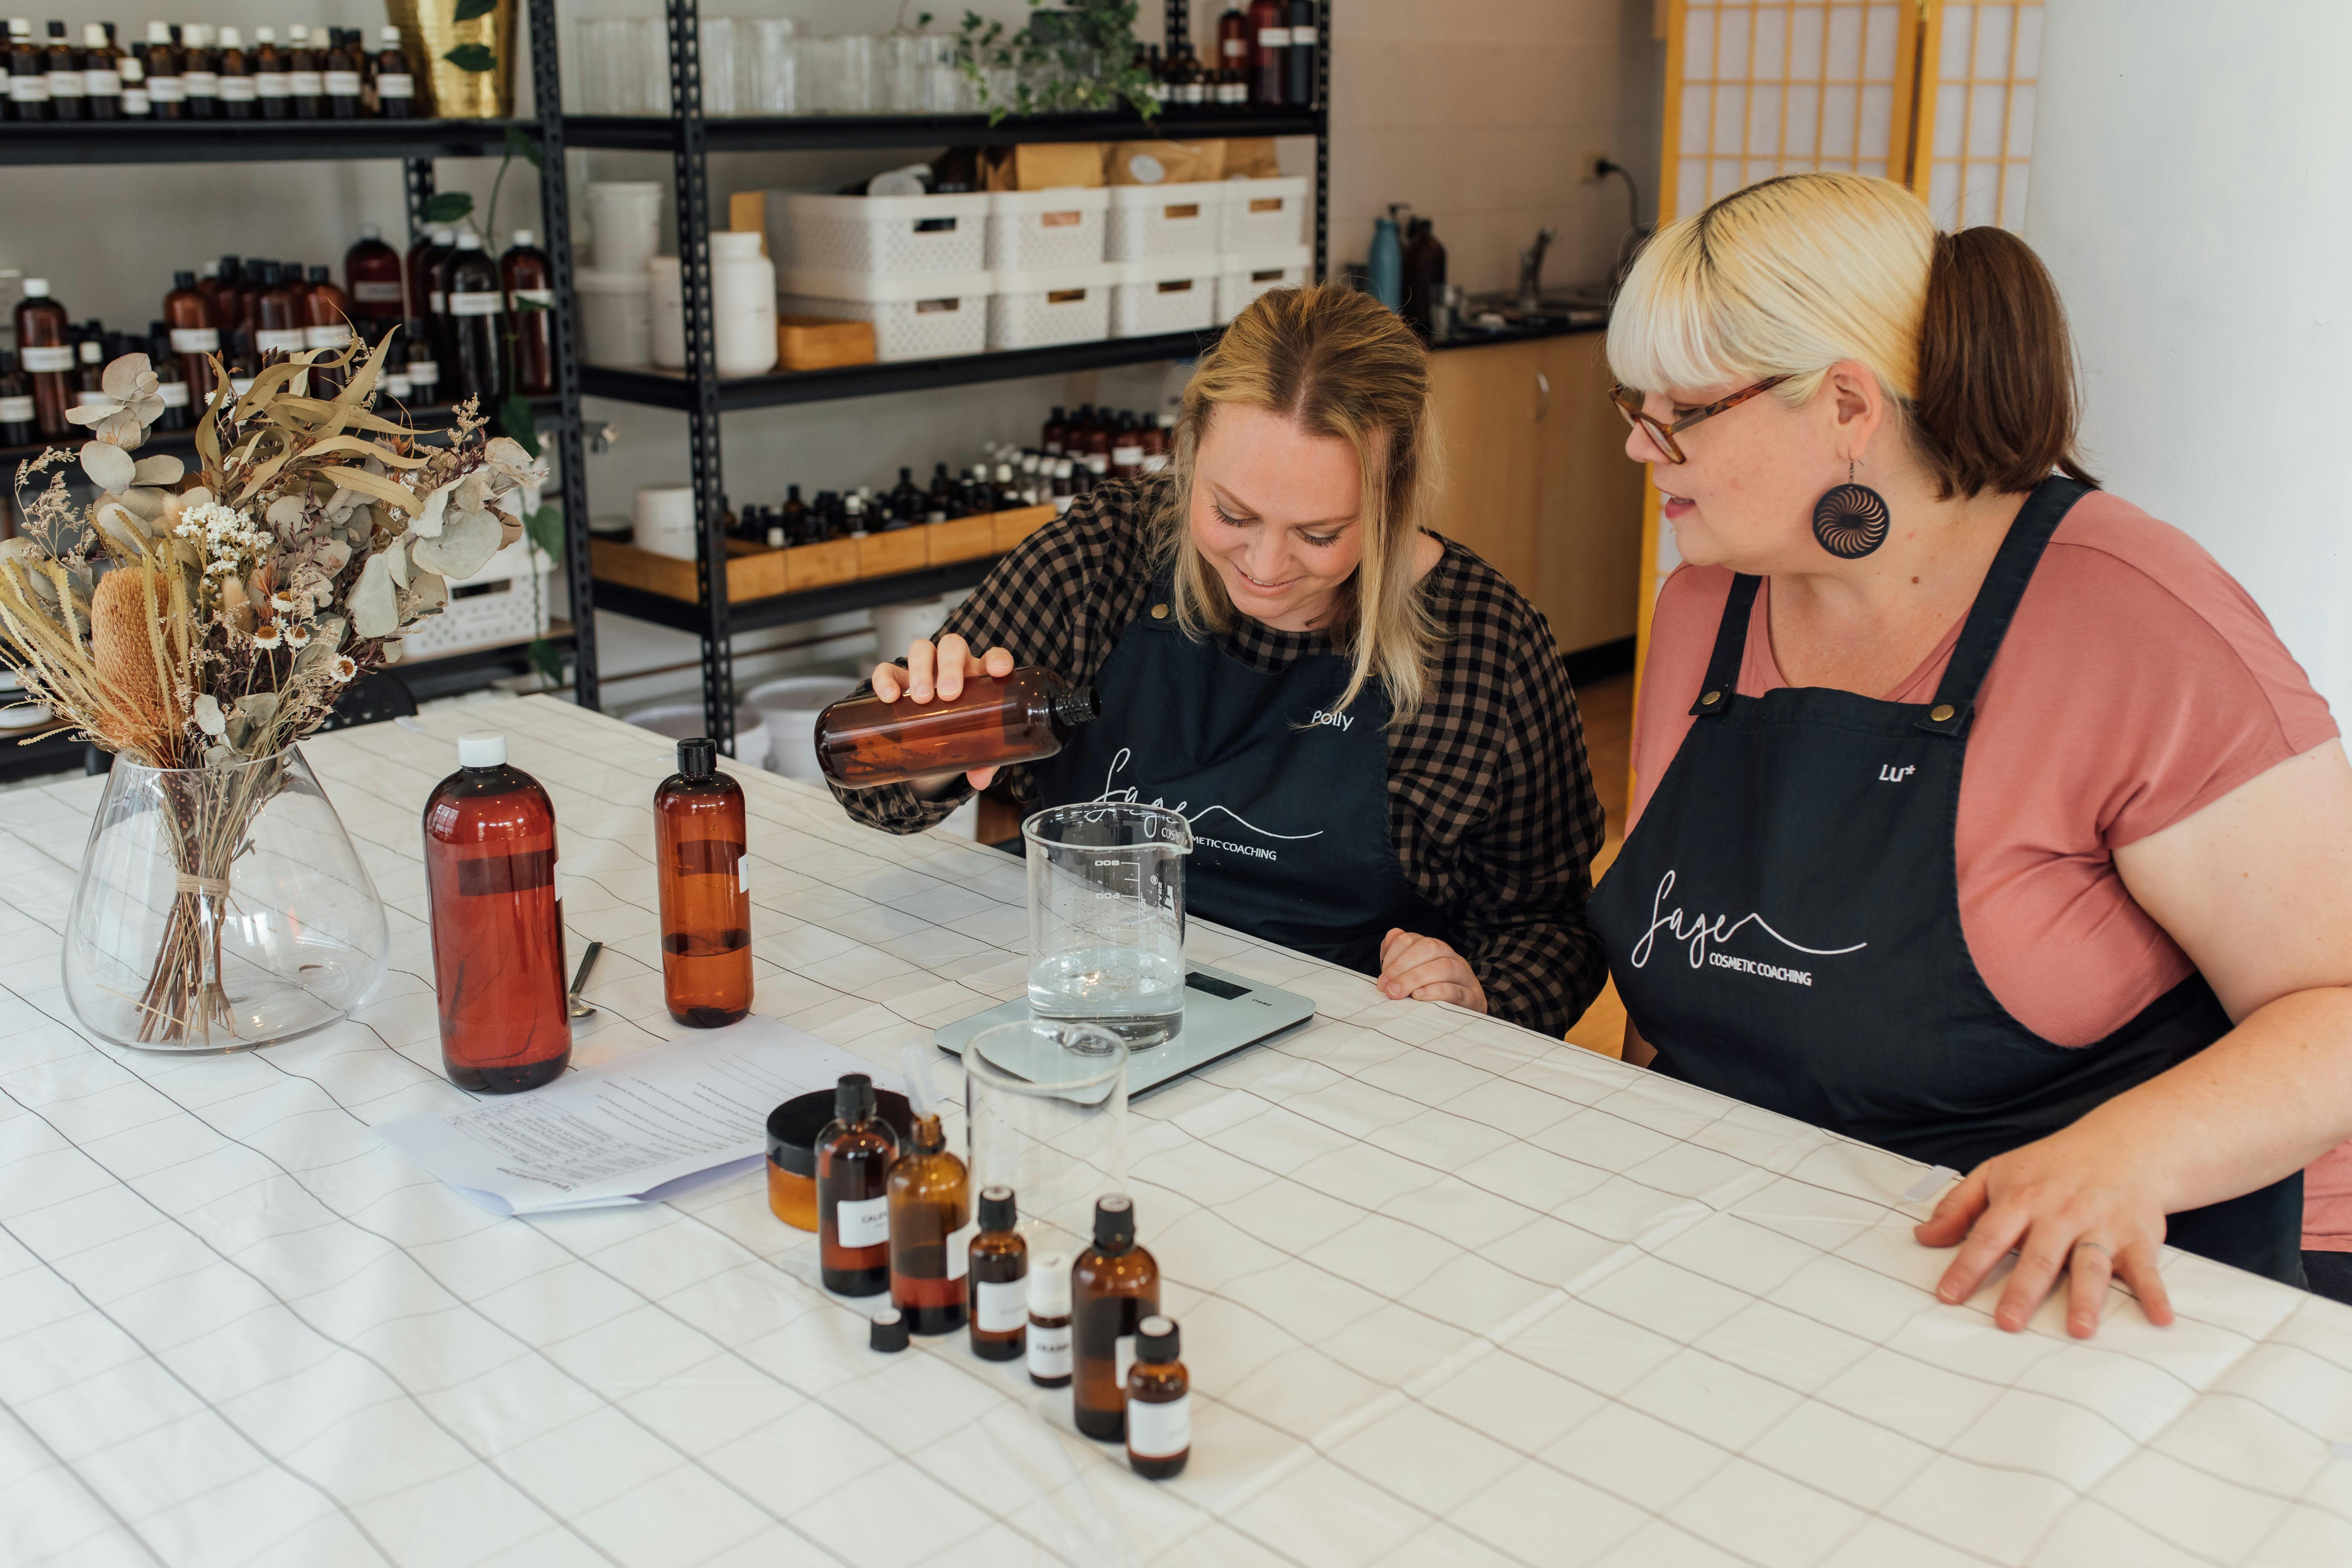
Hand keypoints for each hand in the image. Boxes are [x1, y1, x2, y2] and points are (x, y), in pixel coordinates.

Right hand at [868, 634, 1016, 790]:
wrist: (931, 738)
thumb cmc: (961, 732)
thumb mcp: (975, 747)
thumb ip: (983, 760)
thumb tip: (980, 779)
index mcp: (979, 677)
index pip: (993, 657)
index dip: (997, 659)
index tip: (998, 670)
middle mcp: (953, 667)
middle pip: (952, 647)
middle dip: (951, 666)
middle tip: (949, 695)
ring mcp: (924, 670)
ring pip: (922, 650)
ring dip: (922, 670)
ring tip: (921, 699)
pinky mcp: (897, 680)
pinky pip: (887, 669)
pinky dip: (885, 679)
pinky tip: (889, 698)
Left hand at [1376, 929, 1486, 1011]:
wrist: (1465, 1015)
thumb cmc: (1432, 995)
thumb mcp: (1413, 975)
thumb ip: (1399, 956)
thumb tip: (1392, 935)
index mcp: (1436, 949)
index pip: (1413, 939)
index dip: (1393, 955)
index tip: (1382, 978)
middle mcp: (1452, 957)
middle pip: (1429, 948)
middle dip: (1402, 966)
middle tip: (1386, 987)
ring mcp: (1465, 976)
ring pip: (1444, 967)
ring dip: (1416, 978)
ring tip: (1397, 992)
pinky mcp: (1473, 998)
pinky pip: (1457, 990)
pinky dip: (1435, 992)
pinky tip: (1418, 996)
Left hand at [1912, 1123, 2174, 1337]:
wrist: (2122, 1146)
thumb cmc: (2051, 1167)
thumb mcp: (1996, 1173)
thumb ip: (1958, 1206)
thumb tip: (1923, 1238)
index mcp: (2022, 1198)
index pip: (1988, 1235)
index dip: (1966, 1266)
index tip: (1948, 1296)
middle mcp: (2061, 1213)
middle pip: (2039, 1256)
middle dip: (2023, 1290)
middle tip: (2007, 1323)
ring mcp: (2101, 1226)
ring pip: (2090, 1265)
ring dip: (2086, 1298)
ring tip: (2077, 1329)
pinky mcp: (2137, 1237)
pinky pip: (2146, 1269)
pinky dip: (2155, 1294)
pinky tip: (2160, 1319)